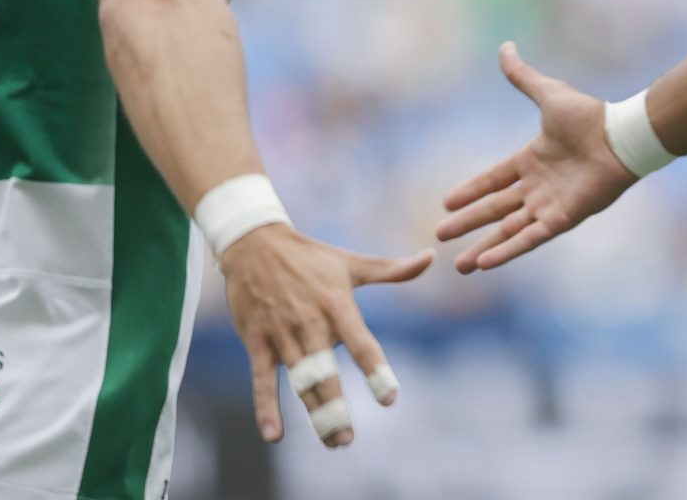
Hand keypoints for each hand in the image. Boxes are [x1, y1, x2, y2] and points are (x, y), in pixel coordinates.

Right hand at [219, 223, 433, 447]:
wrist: (255, 244)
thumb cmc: (310, 256)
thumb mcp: (352, 263)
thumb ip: (392, 270)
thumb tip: (431, 257)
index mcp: (337, 306)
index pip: (361, 344)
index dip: (375, 372)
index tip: (389, 399)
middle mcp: (311, 324)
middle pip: (326, 374)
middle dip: (336, 409)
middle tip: (347, 439)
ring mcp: (282, 335)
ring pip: (299, 382)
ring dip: (314, 413)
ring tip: (332, 441)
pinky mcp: (257, 343)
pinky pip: (262, 380)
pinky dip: (266, 408)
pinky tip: (274, 435)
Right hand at [435, 41, 637, 272]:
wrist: (619, 136)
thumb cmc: (589, 115)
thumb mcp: (548, 94)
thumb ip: (523, 77)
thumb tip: (505, 47)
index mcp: (532, 160)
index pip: (493, 180)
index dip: (470, 192)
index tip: (446, 204)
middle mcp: (538, 186)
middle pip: (494, 210)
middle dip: (468, 224)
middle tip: (439, 236)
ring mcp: (549, 205)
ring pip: (509, 231)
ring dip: (484, 248)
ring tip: (460, 265)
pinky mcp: (562, 219)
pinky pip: (530, 238)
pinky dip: (508, 250)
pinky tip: (485, 263)